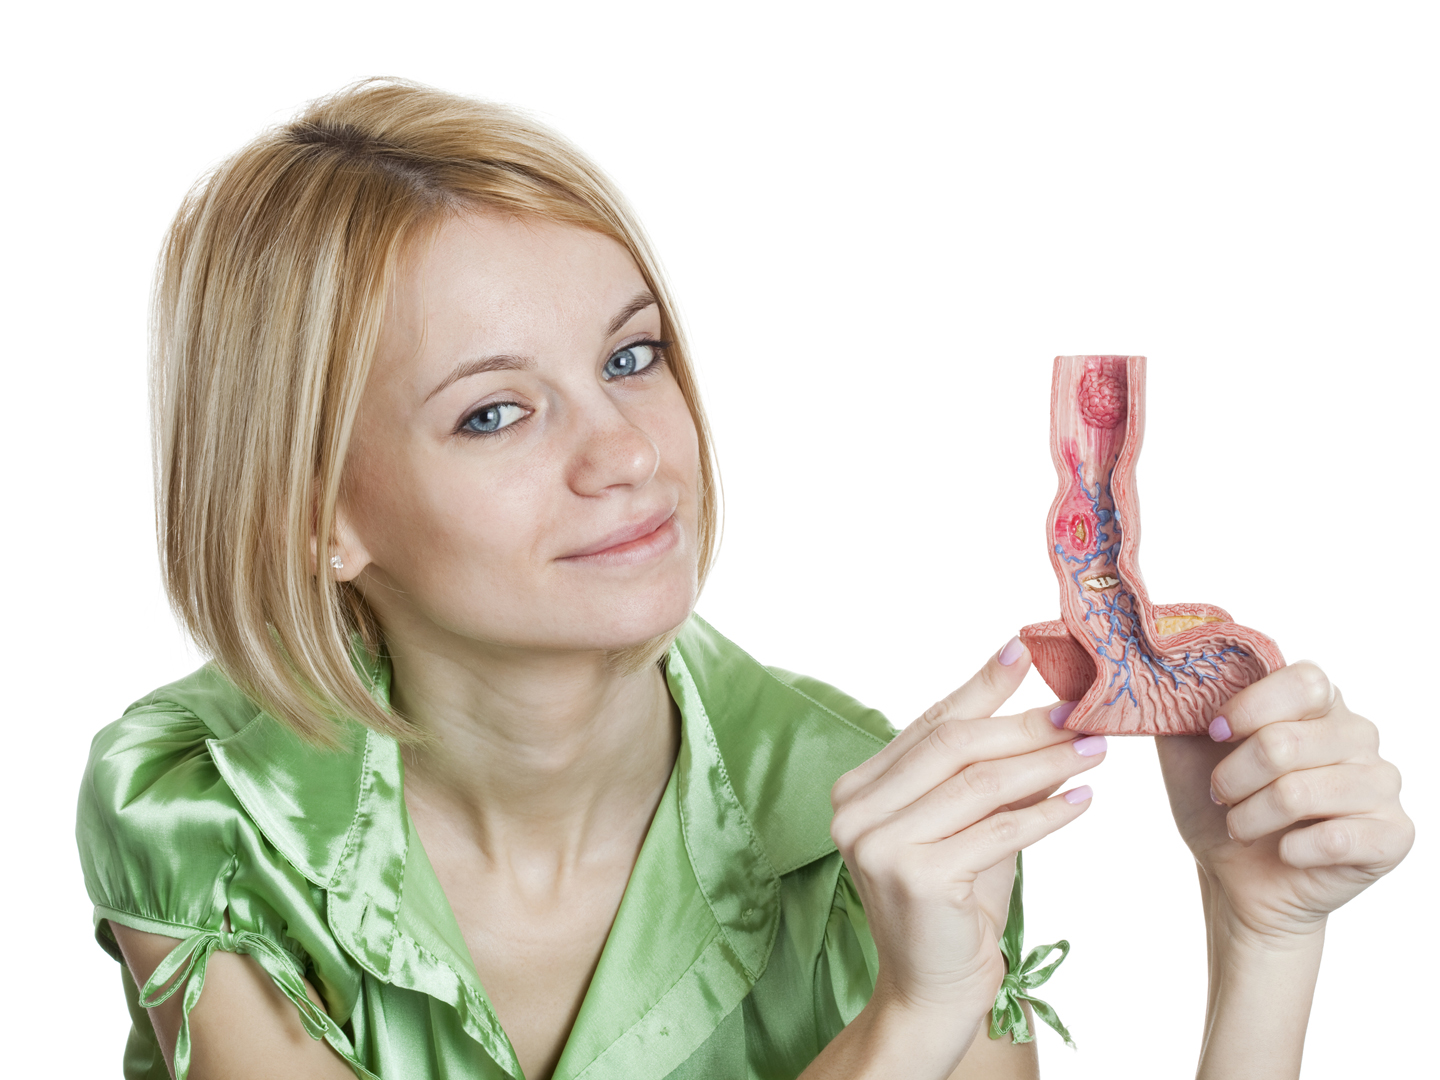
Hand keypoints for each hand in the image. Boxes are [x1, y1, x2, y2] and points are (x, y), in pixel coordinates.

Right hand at [824, 640, 1104, 1074]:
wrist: (932, 991)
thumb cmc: (953, 907)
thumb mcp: (970, 829)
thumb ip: (991, 778)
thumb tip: (1050, 718)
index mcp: (858, 788)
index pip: (928, 724)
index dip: (980, 686)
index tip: (1025, 651)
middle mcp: (856, 809)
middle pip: (954, 747)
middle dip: (1025, 726)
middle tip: (1082, 714)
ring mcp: (880, 842)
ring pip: (980, 785)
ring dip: (1046, 765)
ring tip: (1095, 752)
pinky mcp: (915, 875)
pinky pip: (997, 832)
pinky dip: (1046, 815)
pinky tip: (1081, 803)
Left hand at [1156, 661, 1412, 944]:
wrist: (1236, 877)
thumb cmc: (1218, 805)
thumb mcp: (1186, 748)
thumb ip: (1183, 703)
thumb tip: (1174, 667)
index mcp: (1318, 701)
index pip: (1303, 681)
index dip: (1249, 708)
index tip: (1213, 733)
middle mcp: (1358, 734)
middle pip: (1285, 742)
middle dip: (1232, 777)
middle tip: (1219, 795)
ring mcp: (1381, 783)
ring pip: (1299, 792)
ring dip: (1251, 817)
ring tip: (1241, 826)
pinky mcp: (1393, 834)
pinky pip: (1335, 839)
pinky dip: (1291, 850)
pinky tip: (1285, 850)